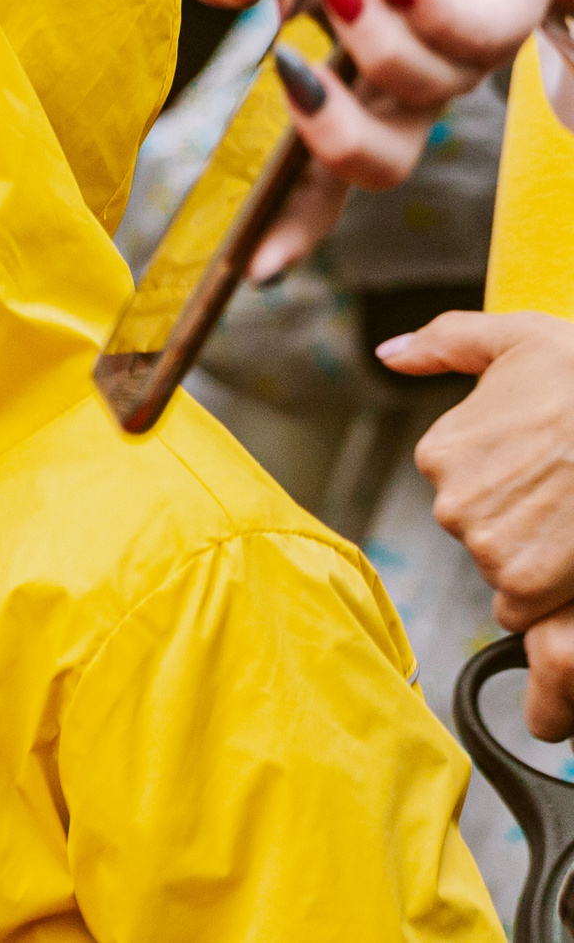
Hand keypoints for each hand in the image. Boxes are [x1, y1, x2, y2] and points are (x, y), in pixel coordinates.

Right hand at [186, 0, 573, 267]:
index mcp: (344, 88)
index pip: (312, 174)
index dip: (287, 224)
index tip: (257, 268)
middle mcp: (404, 90)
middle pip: (377, 163)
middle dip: (330, 138)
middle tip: (292, 77)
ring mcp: (457, 58)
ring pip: (416, 91)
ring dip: (368, 38)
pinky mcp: (503, 13)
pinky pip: (469, 36)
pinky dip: (418, 7)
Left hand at [386, 313, 573, 723]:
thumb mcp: (515, 337)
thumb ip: (446, 342)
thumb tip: (390, 353)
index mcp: (440, 453)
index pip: (464, 491)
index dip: (514, 485)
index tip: (549, 468)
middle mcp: (450, 504)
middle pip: (484, 536)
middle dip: (524, 525)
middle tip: (570, 493)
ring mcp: (484, 546)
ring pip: (506, 572)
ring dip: (541, 560)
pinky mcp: (522, 583)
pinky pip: (523, 608)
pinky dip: (549, 595)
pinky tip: (573, 555)